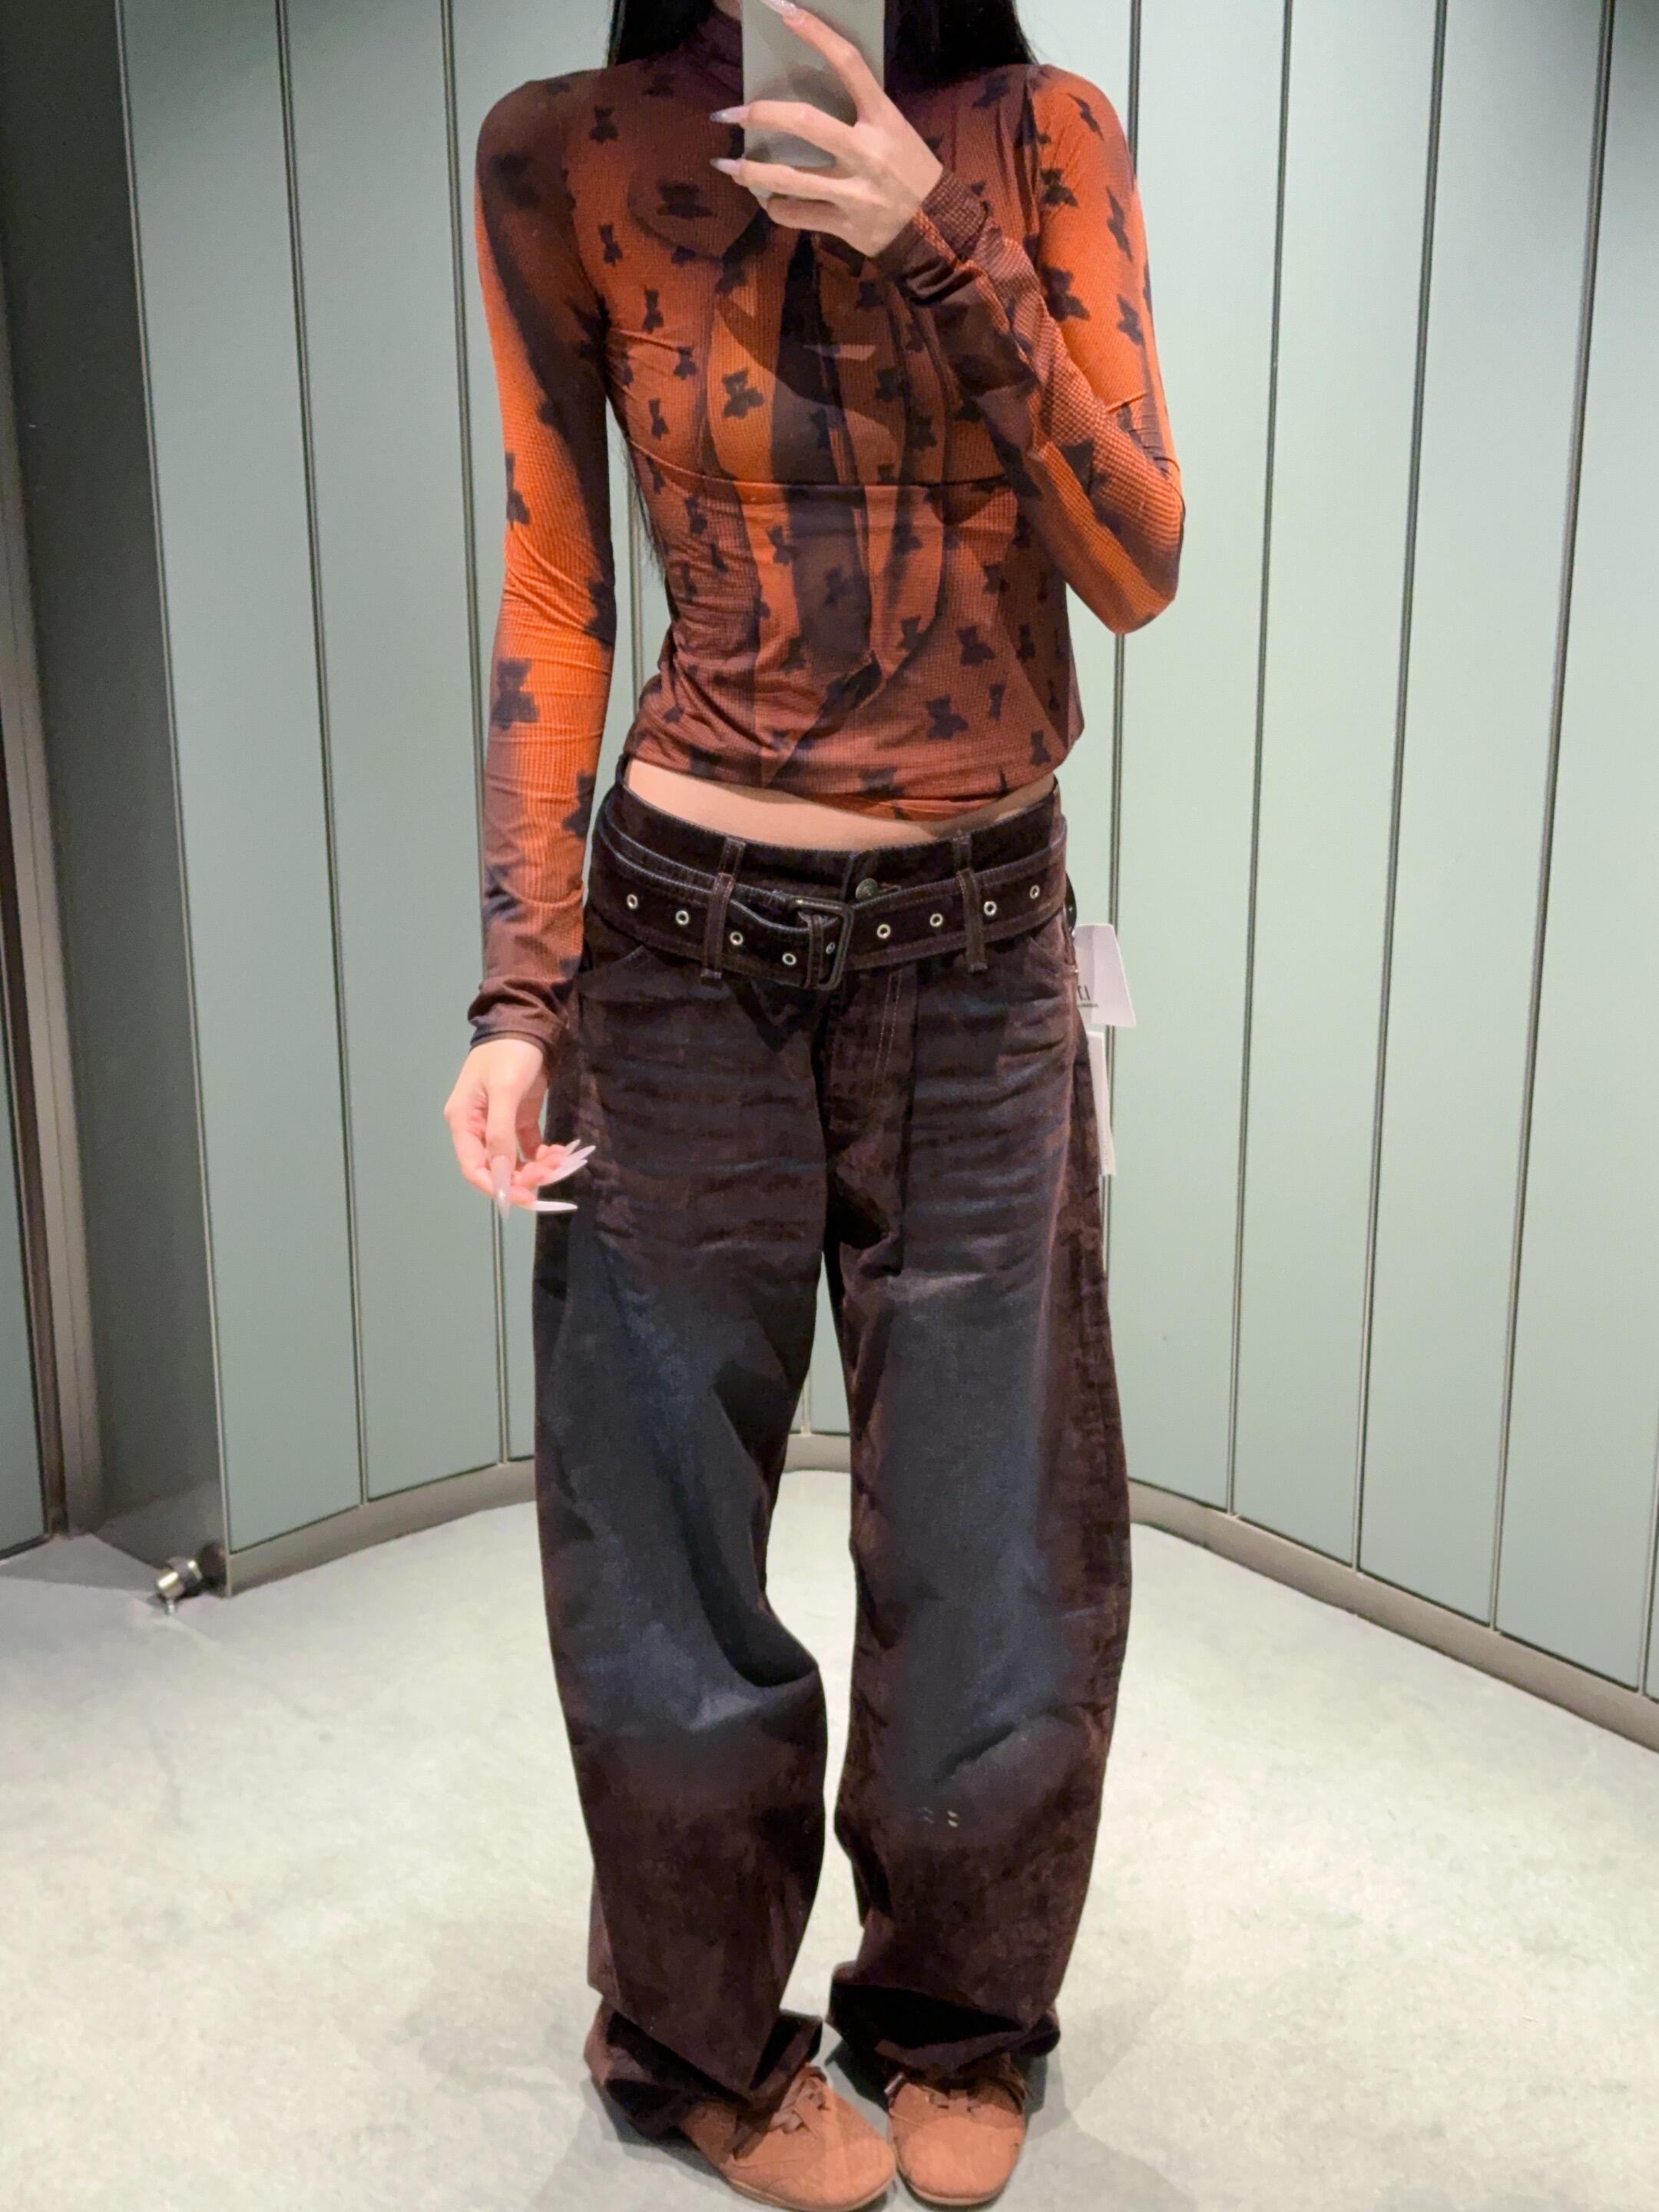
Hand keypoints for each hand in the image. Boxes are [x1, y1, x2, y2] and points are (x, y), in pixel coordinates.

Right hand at [444, 1037, 586, 1211]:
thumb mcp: (504, 1091)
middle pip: (496, 1167)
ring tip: (560, 1161)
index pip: (474, 1168)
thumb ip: (500, 1134)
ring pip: (515, 1160)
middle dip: (523, 1178)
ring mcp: (499, 1123)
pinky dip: (543, 1154)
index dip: (497, 1187)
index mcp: (463, 1121)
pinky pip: (529, 1146)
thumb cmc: (509, 1054)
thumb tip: (501, 1174)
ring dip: (537, 1168)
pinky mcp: (519, 1116)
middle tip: (551, 1175)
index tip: (525, 1199)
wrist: (526, 1021)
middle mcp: (478, 1127)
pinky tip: (560, 1153)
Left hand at [709, 0, 942, 258]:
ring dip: (750, 173)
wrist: (937, 231)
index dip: (815, 33)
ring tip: (727, 167)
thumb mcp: (894, 132)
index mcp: (883, 118)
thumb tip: (805, 102)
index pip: (849, 63)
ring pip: (789, 179)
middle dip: (761, 115)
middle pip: (805, 122)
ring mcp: (854, 192)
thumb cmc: (911, 172)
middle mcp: (867, 152)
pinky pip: (796, 215)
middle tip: (731, 114)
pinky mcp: (844, 225)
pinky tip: (771, 202)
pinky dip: (777, 208)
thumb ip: (858, 115)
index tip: (784, 10)